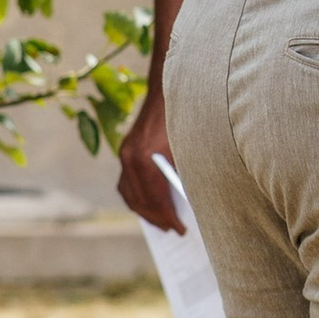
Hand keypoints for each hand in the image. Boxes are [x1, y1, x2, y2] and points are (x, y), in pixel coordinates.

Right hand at [115, 84, 178, 231]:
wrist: (170, 86)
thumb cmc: (189, 115)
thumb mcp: (193, 145)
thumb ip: (189, 171)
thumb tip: (191, 201)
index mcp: (146, 158)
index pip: (155, 198)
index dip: (167, 216)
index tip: (180, 230)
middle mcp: (130, 157)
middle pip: (139, 199)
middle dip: (156, 218)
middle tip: (173, 231)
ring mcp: (125, 153)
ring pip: (128, 192)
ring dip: (143, 210)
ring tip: (162, 223)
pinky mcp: (126, 149)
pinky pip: (126, 181)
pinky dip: (136, 196)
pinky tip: (149, 205)